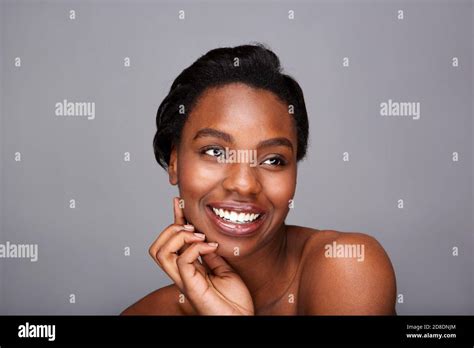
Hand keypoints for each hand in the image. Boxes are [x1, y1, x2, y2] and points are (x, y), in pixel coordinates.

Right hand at [148, 197, 254, 314]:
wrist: (241, 318)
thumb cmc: (234, 299)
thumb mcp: (223, 267)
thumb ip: (210, 253)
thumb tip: (205, 235)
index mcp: (188, 268)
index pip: (172, 241)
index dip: (173, 220)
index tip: (178, 202)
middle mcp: (181, 274)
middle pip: (156, 248)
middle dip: (171, 228)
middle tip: (195, 228)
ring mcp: (184, 280)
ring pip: (160, 252)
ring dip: (179, 236)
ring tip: (199, 236)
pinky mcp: (191, 287)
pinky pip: (182, 261)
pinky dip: (195, 248)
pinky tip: (210, 247)